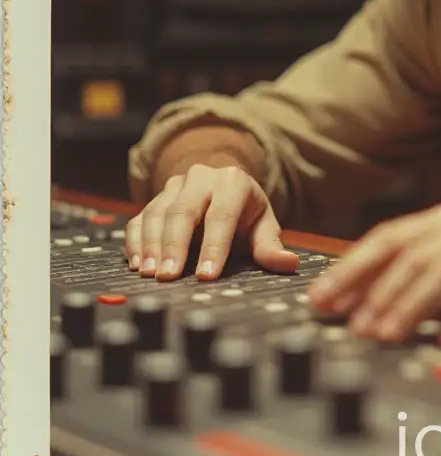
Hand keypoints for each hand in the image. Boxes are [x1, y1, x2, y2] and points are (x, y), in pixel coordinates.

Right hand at [123, 162, 298, 280]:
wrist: (223, 187)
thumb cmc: (245, 212)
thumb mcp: (262, 226)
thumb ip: (270, 246)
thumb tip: (289, 263)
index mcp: (233, 182)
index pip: (221, 215)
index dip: (214, 246)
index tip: (207, 274)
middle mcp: (201, 178)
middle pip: (183, 211)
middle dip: (175, 246)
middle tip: (169, 277)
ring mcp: (175, 186)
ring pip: (157, 213)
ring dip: (151, 246)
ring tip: (150, 274)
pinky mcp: (155, 198)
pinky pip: (139, 218)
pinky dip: (136, 242)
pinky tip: (137, 264)